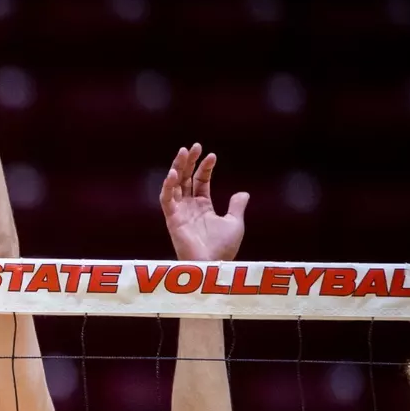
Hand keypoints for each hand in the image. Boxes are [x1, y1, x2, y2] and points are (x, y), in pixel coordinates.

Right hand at [160, 143, 249, 261]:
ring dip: (177, 168)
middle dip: (189, 162)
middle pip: (186, 179)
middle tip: (193, 146)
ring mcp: (179, 212)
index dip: (205, 168)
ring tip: (183, 152)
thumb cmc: (223, 248)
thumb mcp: (235, 223)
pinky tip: (174, 173)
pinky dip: (168, 186)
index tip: (212, 156)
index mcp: (202, 206)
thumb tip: (243, 193)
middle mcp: (189, 207)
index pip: (200, 181)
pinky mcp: (172, 219)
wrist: (213, 264)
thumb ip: (236, 207)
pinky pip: (166, 200)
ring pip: (175, 185)